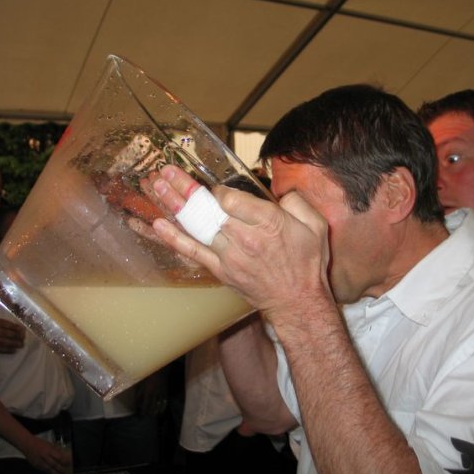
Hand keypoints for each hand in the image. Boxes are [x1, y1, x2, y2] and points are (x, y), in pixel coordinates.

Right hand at [0, 317, 24, 353]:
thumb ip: (0, 324)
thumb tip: (17, 328)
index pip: (4, 323)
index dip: (15, 327)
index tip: (23, 329)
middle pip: (5, 333)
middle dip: (16, 336)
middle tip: (24, 338)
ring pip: (2, 341)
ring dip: (13, 344)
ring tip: (21, 345)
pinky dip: (7, 350)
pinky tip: (14, 350)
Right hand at [23, 435, 71, 473]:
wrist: (26, 444)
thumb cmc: (38, 443)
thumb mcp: (49, 444)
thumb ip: (56, 450)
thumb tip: (64, 453)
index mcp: (49, 450)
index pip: (59, 457)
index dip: (65, 461)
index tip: (71, 463)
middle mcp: (44, 457)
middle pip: (55, 465)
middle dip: (62, 470)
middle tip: (69, 473)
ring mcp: (40, 463)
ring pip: (50, 470)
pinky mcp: (36, 466)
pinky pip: (45, 471)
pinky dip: (50, 473)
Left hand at [135, 369, 168, 415]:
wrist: (160, 369)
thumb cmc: (148, 374)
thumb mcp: (141, 382)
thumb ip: (139, 392)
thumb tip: (137, 401)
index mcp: (148, 392)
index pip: (145, 404)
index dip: (143, 410)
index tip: (141, 414)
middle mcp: (155, 394)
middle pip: (152, 406)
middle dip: (149, 412)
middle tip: (147, 417)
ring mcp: (161, 393)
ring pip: (159, 405)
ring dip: (156, 411)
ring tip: (154, 415)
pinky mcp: (165, 391)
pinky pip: (164, 401)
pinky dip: (163, 406)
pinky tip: (161, 410)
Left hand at [150, 165, 332, 320]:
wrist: (298, 302)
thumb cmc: (308, 264)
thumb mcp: (316, 225)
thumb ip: (298, 201)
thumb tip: (280, 192)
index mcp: (269, 222)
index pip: (231, 198)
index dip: (219, 190)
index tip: (218, 188)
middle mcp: (246, 238)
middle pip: (208, 208)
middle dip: (184, 187)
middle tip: (166, 171)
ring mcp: (230, 256)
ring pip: (196, 225)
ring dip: (174, 205)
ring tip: (157, 185)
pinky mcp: (221, 270)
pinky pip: (193, 251)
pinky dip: (174, 238)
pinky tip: (158, 224)